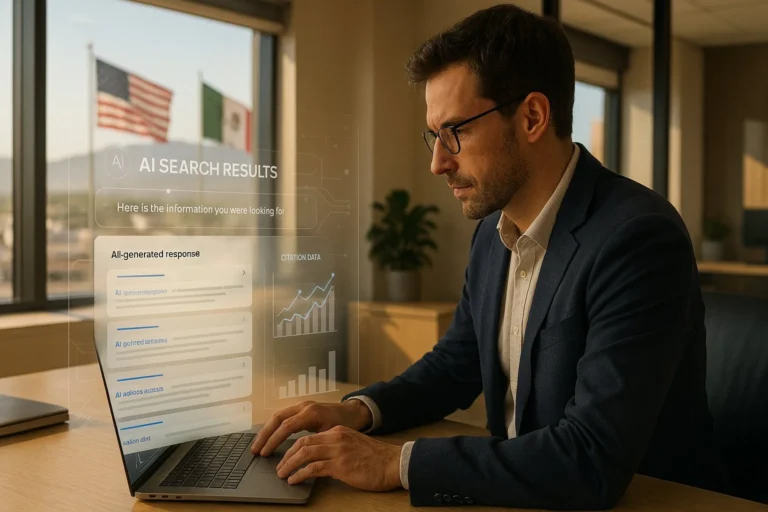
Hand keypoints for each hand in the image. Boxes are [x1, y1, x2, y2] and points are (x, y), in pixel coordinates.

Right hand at [250, 400, 371, 456]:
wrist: (355, 412)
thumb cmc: (346, 424)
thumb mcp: (332, 435)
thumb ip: (315, 443)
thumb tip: (299, 457)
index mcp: (311, 413)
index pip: (285, 427)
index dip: (273, 441)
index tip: (264, 454)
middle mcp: (304, 406)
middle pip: (277, 418)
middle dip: (264, 435)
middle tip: (254, 450)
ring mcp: (302, 406)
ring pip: (278, 416)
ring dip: (267, 431)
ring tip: (258, 446)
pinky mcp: (302, 409)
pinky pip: (284, 416)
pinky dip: (274, 427)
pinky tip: (269, 438)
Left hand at [276, 425, 401, 490]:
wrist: (393, 463)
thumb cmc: (376, 458)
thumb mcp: (353, 446)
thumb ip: (336, 448)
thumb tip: (319, 461)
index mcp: (337, 432)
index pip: (308, 436)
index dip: (293, 447)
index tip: (285, 456)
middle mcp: (335, 438)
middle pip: (302, 442)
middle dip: (286, 455)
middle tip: (279, 466)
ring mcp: (338, 451)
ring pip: (305, 453)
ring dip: (289, 464)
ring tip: (282, 474)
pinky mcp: (341, 466)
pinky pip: (314, 468)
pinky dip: (300, 474)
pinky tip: (295, 480)